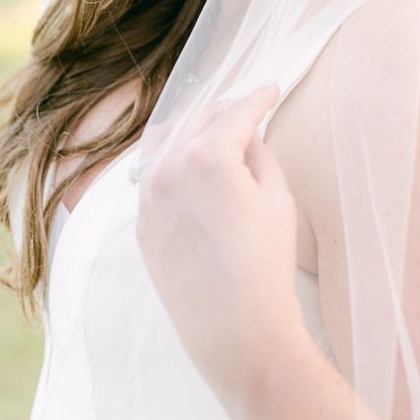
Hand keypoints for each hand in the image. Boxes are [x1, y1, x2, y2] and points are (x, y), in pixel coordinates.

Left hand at [135, 83, 306, 401]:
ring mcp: (149, 195)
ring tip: (215, 130)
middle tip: (248, 108)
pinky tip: (189, 164)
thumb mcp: (277, 197)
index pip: (236, 112)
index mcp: (207, 155)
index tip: (271, 90)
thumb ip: (259, 154)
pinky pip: (152, 174)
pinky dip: (171, 159)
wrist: (235, 329)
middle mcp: (169, 167)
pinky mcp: (142, 222)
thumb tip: (245, 137)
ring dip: (192, 129)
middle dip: (226, 110)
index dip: (258, 98)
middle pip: (198, 119)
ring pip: (166, 141)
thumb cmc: (265, 263)